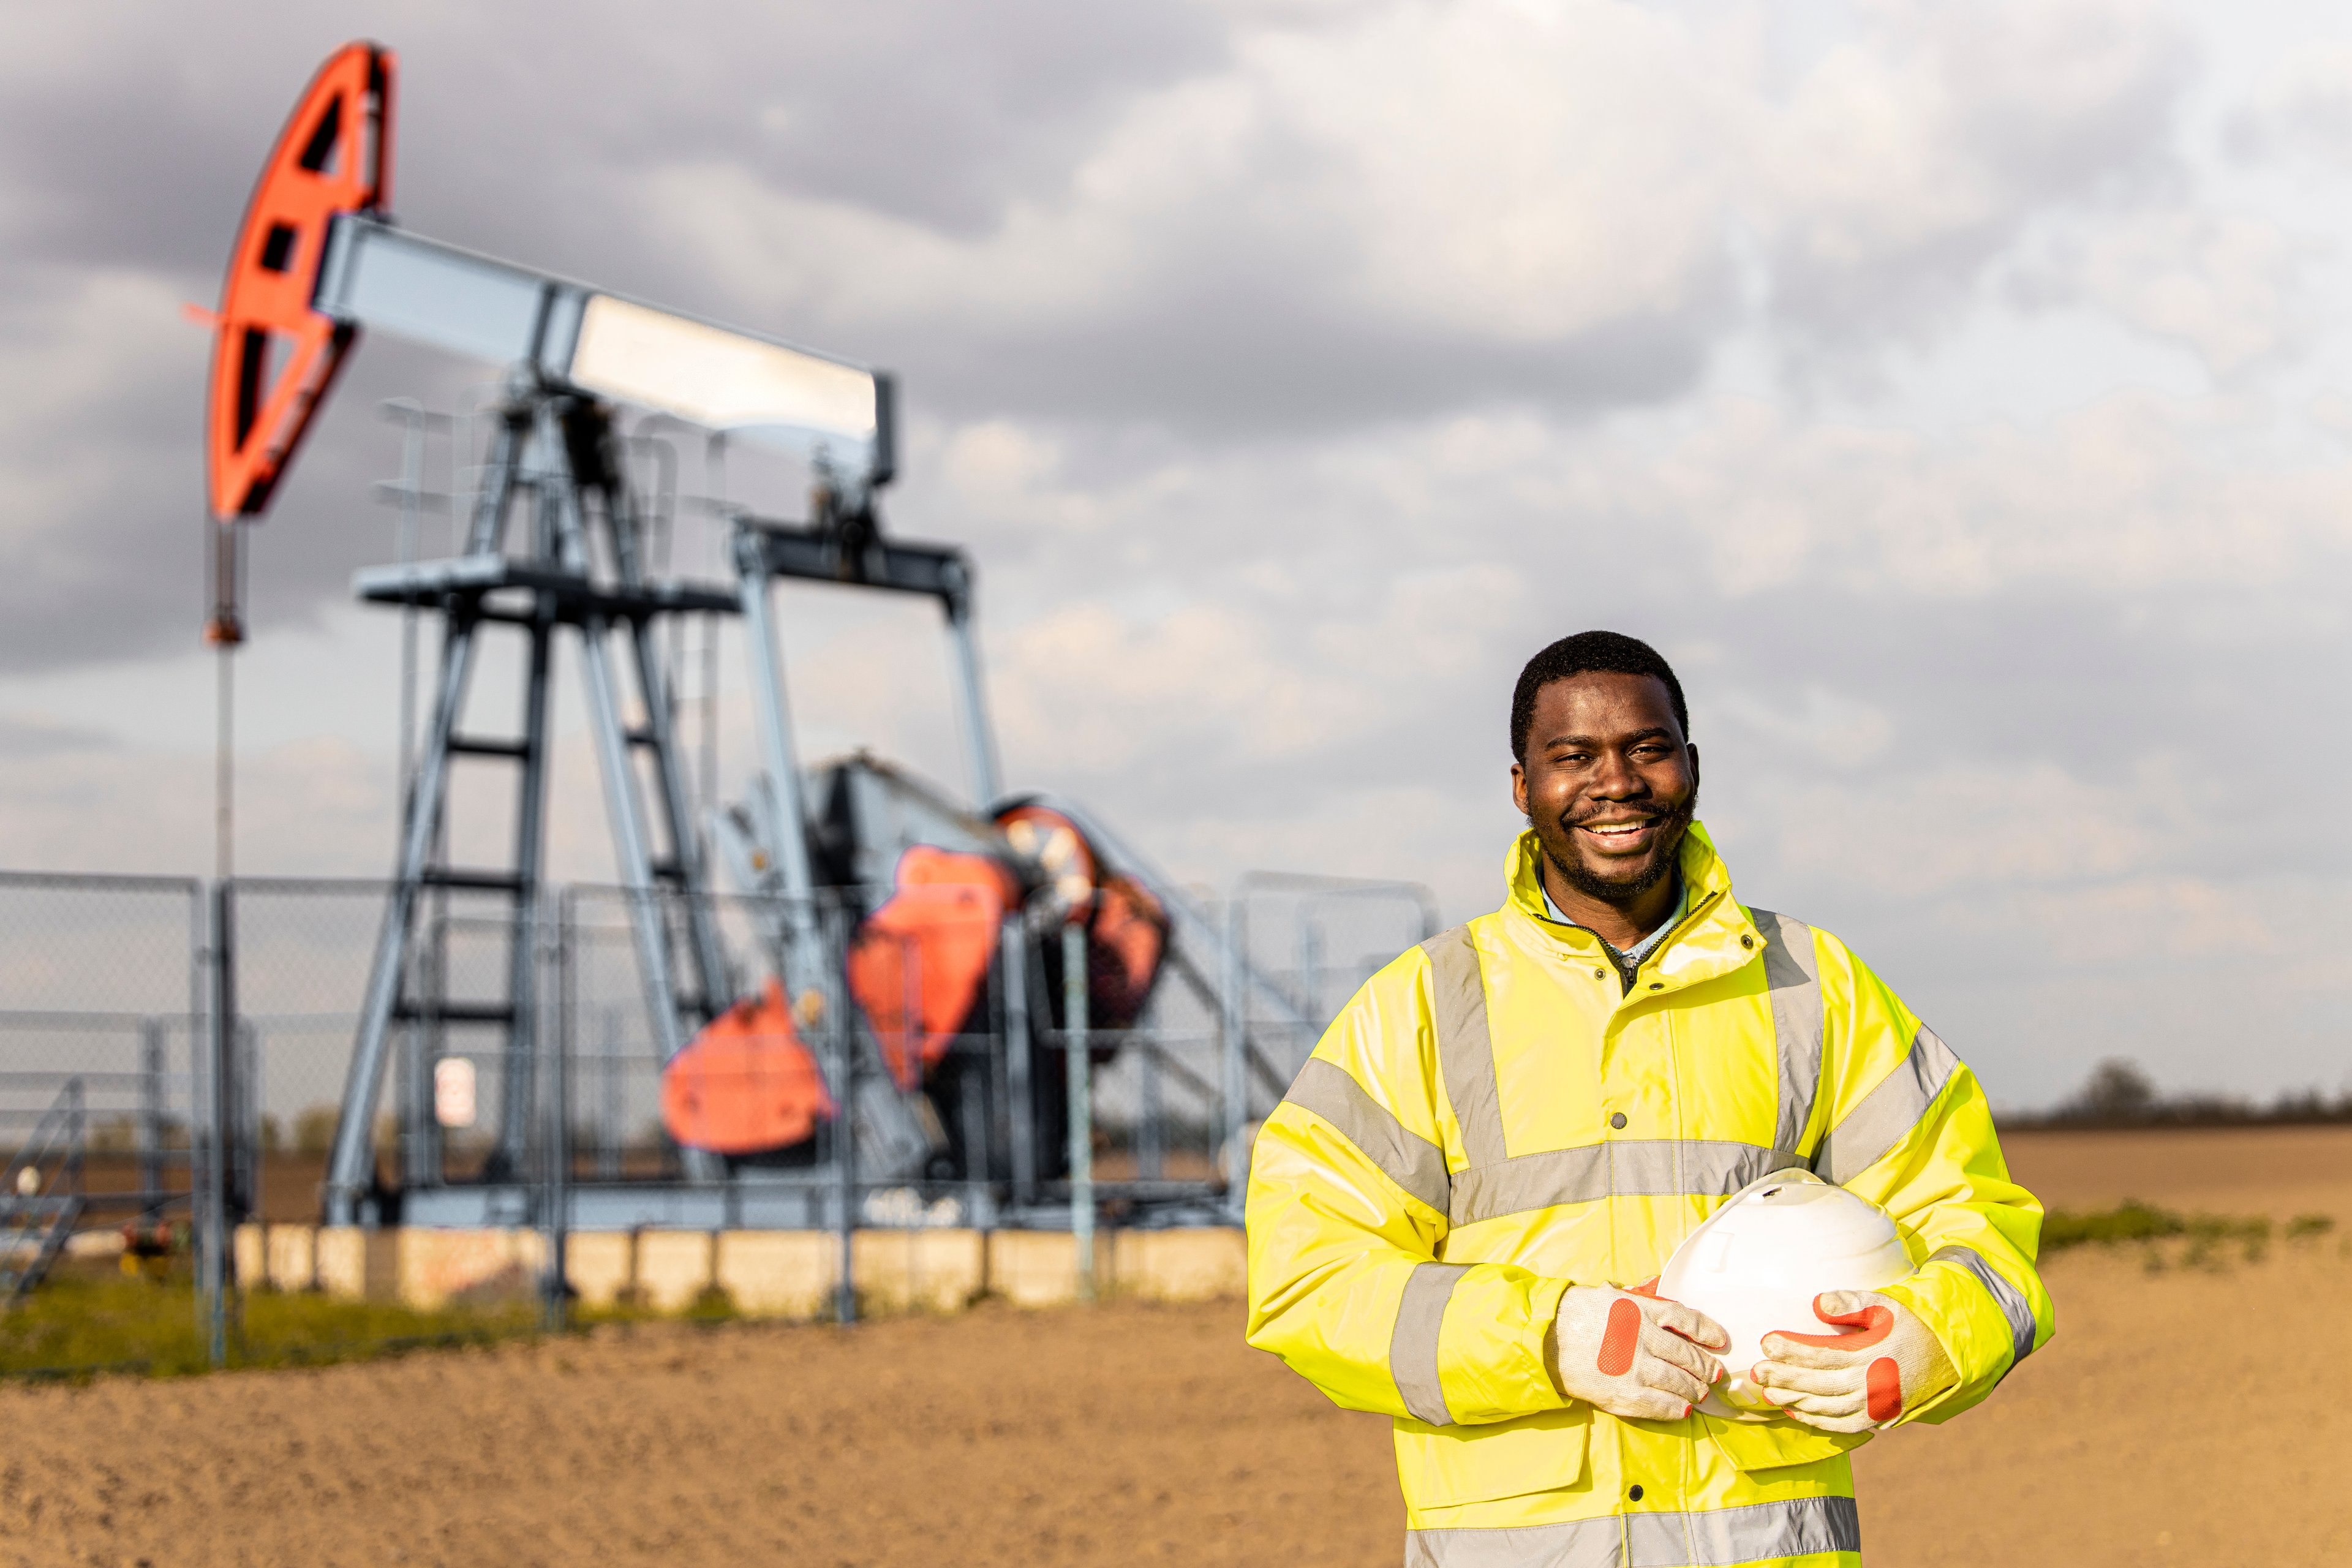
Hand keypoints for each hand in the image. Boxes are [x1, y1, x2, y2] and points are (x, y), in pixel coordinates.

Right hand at [1550, 1283, 1727, 1419]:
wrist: (1542, 1338)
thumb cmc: (1573, 1314)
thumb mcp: (1607, 1296)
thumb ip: (1635, 1300)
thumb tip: (1657, 1300)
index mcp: (1640, 1310)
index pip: (1686, 1319)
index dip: (1708, 1331)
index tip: (1720, 1341)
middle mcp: (1643, 1338)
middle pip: (1687, 1355)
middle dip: (1706, 1367)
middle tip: (1715, 1374)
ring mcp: (1635, 1368)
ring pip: (1679, 1382)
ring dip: (1694, 1389)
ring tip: (1700, 1393)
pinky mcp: (1623, 1393)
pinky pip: (1660, 1404)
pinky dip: (1677, 1408)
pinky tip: (1684, 1409)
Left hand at [1751, 1290, 1957, 1431]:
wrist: (1948, 1356)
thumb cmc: (1910, 1324)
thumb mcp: (1885, 1305)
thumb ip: (1851, 1303)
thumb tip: (1816, 1303)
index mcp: (1873, 1355)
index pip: (1823, 1354)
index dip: (1793, 1350)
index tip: (1767, 1341)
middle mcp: (1874, 1385)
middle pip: (1820, 1385)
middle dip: (1785, 1378)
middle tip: (1758, 1372)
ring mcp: (1877, 1405)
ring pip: (1828, 1408)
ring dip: (1796, 1402)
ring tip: (1768, 1393)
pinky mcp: (1880, 1417)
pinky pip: (1845, 1425)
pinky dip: (1819, 1421)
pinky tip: (1796, 1412)